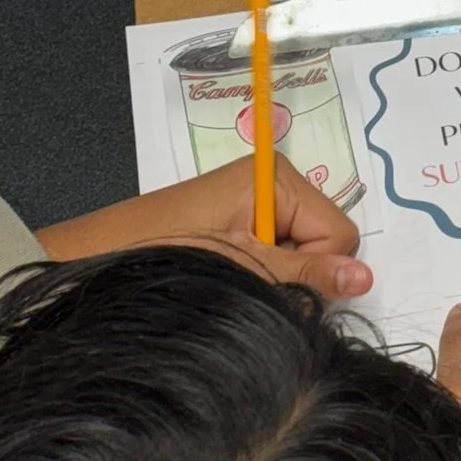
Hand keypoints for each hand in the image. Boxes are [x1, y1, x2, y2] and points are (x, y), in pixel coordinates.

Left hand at [36, 157, 370, 300]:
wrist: (93, 265)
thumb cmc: (166, 255)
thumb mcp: (243, 268)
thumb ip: (306, 276)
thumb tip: (366, 278)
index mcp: (277, 177)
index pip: (339, 234)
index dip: (315, 269)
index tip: (272, 280)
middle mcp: (273, 184)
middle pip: (325, 244)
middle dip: (295, 274)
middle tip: (246, 281)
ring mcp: (256, 204)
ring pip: (303, 257)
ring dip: (275, 281)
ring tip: (230, 282)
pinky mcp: (240, 225)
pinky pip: (277, 258)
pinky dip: (261, 278)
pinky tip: (227, 281)